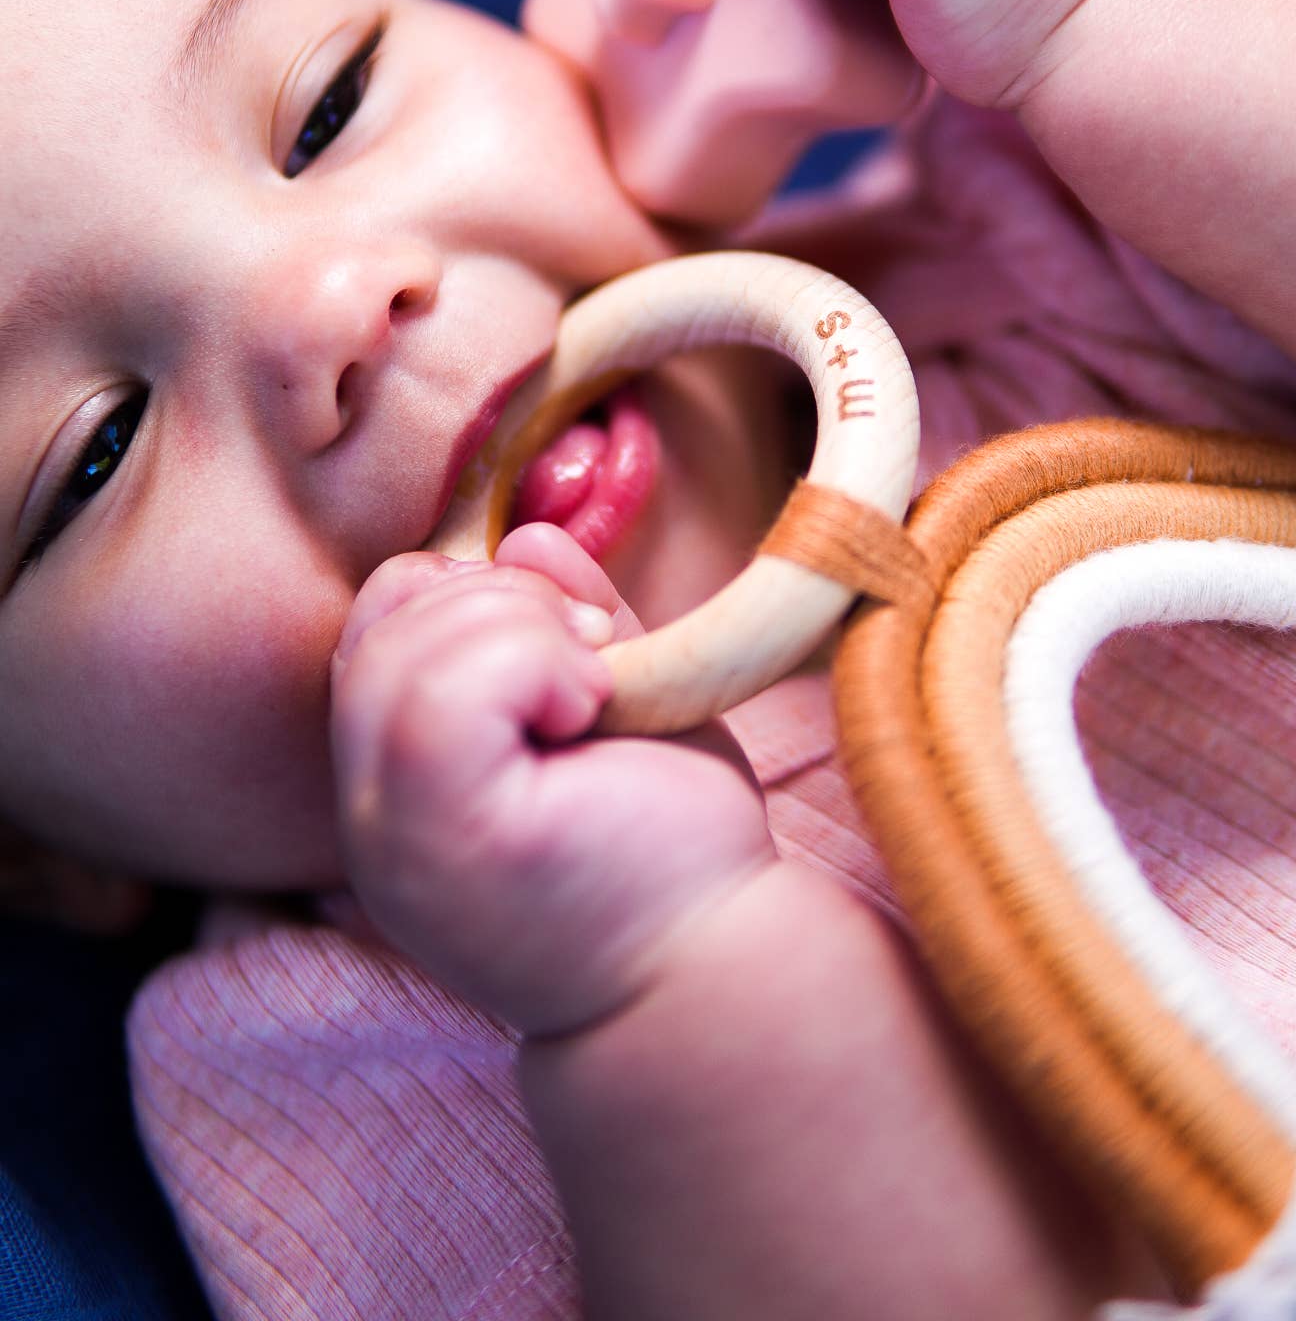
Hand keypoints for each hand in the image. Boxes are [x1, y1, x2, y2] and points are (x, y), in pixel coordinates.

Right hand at [330, 523, 774, 1034]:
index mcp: (399, 773)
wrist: (716, 965)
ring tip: (595, 695)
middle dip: (507, 599)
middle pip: (387, 612)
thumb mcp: (613, 696)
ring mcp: (393, 832)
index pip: (380, 615)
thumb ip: (561, 618)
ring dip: (527, 629)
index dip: (474, 588)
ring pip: (410, 642)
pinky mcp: (441, 841)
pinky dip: (532, 661)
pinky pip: (443, 692)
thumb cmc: (667, 840)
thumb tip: (530, 539)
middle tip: (596, 669)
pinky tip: (590, 711)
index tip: (578, 640)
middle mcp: (370, 809)